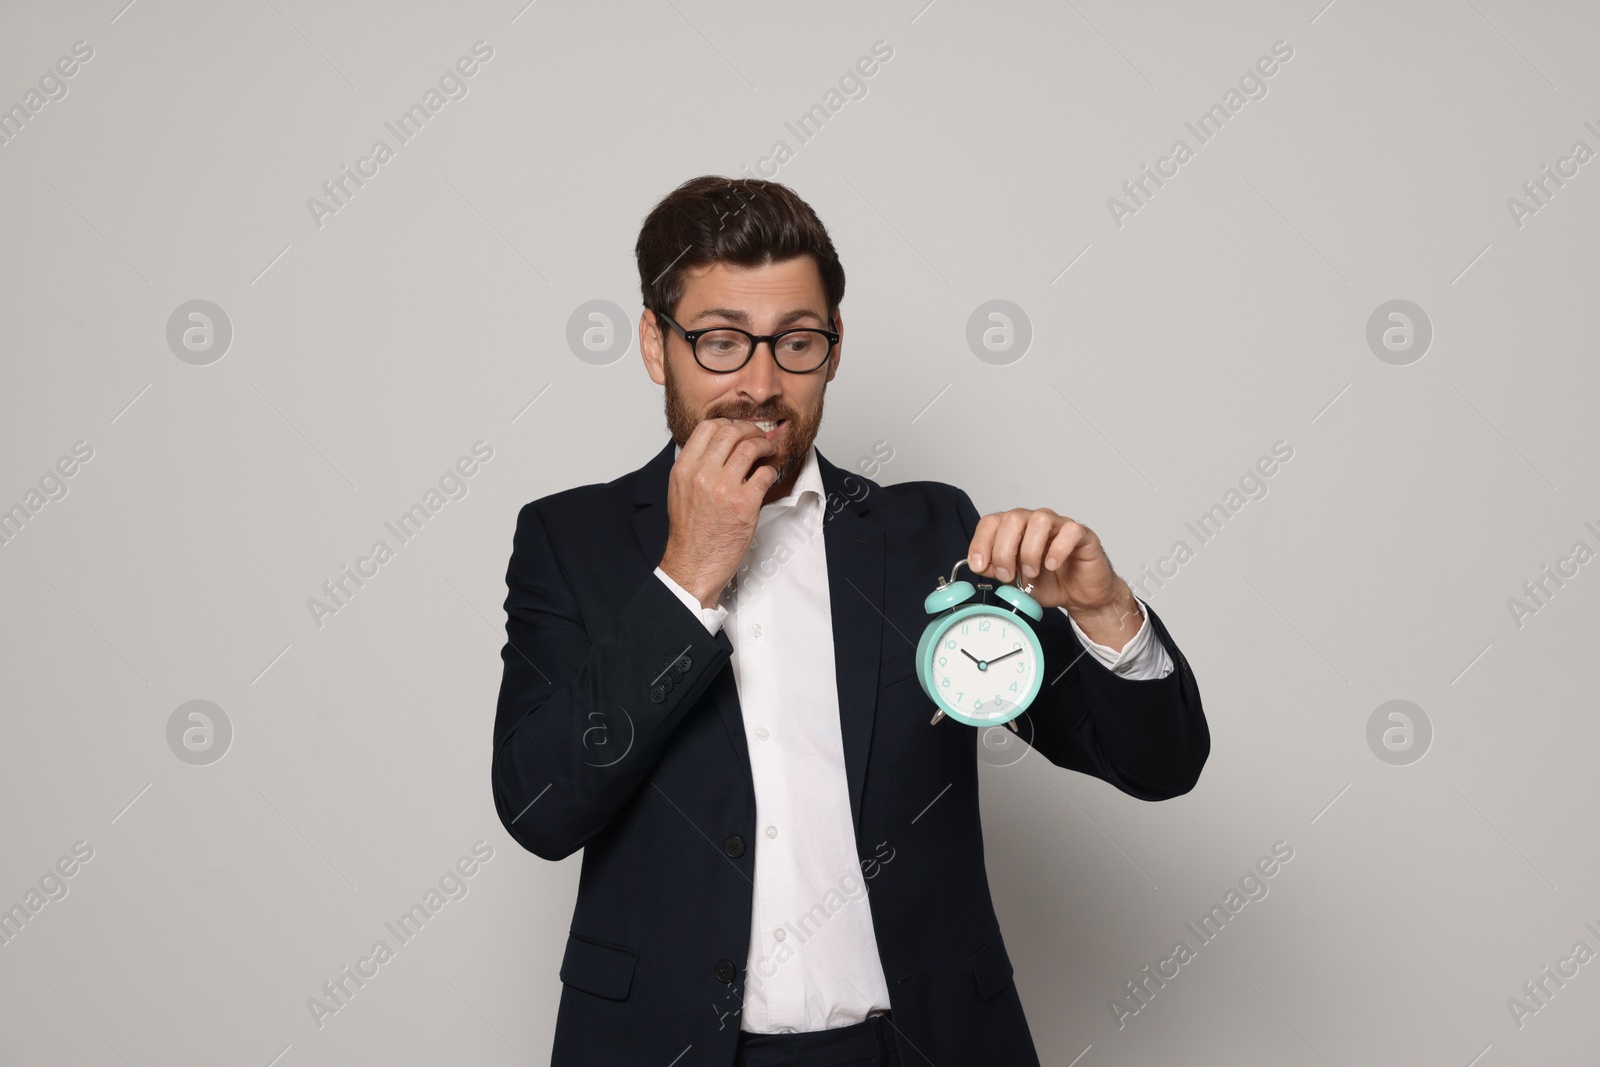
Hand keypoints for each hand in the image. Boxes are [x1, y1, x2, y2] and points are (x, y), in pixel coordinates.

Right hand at [659, 419, 779, 607]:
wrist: (693, 564)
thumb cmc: (689, 532)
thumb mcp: (680, 491)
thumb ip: (695, 465)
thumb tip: (719, 444)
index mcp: (684, 469)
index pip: (708, 427)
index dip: (728, 423)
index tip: (739, 430)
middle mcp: (702, 475)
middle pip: (731, 431)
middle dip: (750, 430)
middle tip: (759, 437)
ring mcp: (723, 489)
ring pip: (750, 448)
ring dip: (764, 445)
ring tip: (769, 451)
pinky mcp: (745, 505)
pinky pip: (765, 474)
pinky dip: (771, 470)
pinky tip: (769, 476)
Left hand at [967, 507, 1142, 644]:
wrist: (1079, 595)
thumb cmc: (1049, 582)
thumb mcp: (1014, 581)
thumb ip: (995, 569)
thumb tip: (978, 563)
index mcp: (1015, 529)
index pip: (991, 522)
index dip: (980, 542)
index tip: (979, 565)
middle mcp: (1034, 522)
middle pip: (1012, 518)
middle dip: (1004, 550)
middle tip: (1008, 575)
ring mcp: (1059, 525)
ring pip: (1039, 520)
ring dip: (1030, 551)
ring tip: (1032, 572)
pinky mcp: (1081, 534)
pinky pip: (1070, 530)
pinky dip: (1058, 550)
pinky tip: (1052, 565)